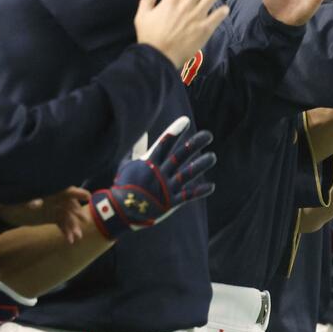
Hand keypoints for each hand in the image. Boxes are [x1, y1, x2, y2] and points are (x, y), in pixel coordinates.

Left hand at [0, 187, 91, 243]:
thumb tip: (36, 204)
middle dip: (77, 214)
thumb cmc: (13, 199)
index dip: (77, 193)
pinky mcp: (53, 218)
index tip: (87, 197)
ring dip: (73, 227)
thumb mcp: (19, 200)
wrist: (6, 209)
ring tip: (77, 237)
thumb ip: (29, 200)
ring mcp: (55, 208)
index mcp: (51, 191)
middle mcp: (56, 199)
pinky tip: (70, 241)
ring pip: (68, 217)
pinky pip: (63, 224)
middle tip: (84, 221)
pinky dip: (67, 232)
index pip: (67, 190)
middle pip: (70, 206)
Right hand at [88, 117, 216, 239]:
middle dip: (194, 144)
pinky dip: (200, 191)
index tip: (186, 120)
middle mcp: (160, 173)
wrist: (120, 211)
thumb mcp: (127, 165)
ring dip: (201, 165)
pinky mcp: (171, 202)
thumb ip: (136, 148)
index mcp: (149, 162)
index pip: (164, 143)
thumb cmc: (124, 185)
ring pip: (187, 174)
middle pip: (180, 155)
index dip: (175, 131)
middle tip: (208, 135)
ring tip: (213, 157)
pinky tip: (211, 186)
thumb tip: (142, 132)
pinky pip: (188, 196)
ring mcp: (166, 187)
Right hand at [135, 0, 229, 67]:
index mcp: (171, 0)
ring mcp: (197, 16)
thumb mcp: (142, 16)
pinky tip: (223, 10)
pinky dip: (223, 10)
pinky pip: (220, 14)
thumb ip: (147, 0)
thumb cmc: (150, 36)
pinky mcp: (206, 28)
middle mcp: (186, 5)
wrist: (160, 56)